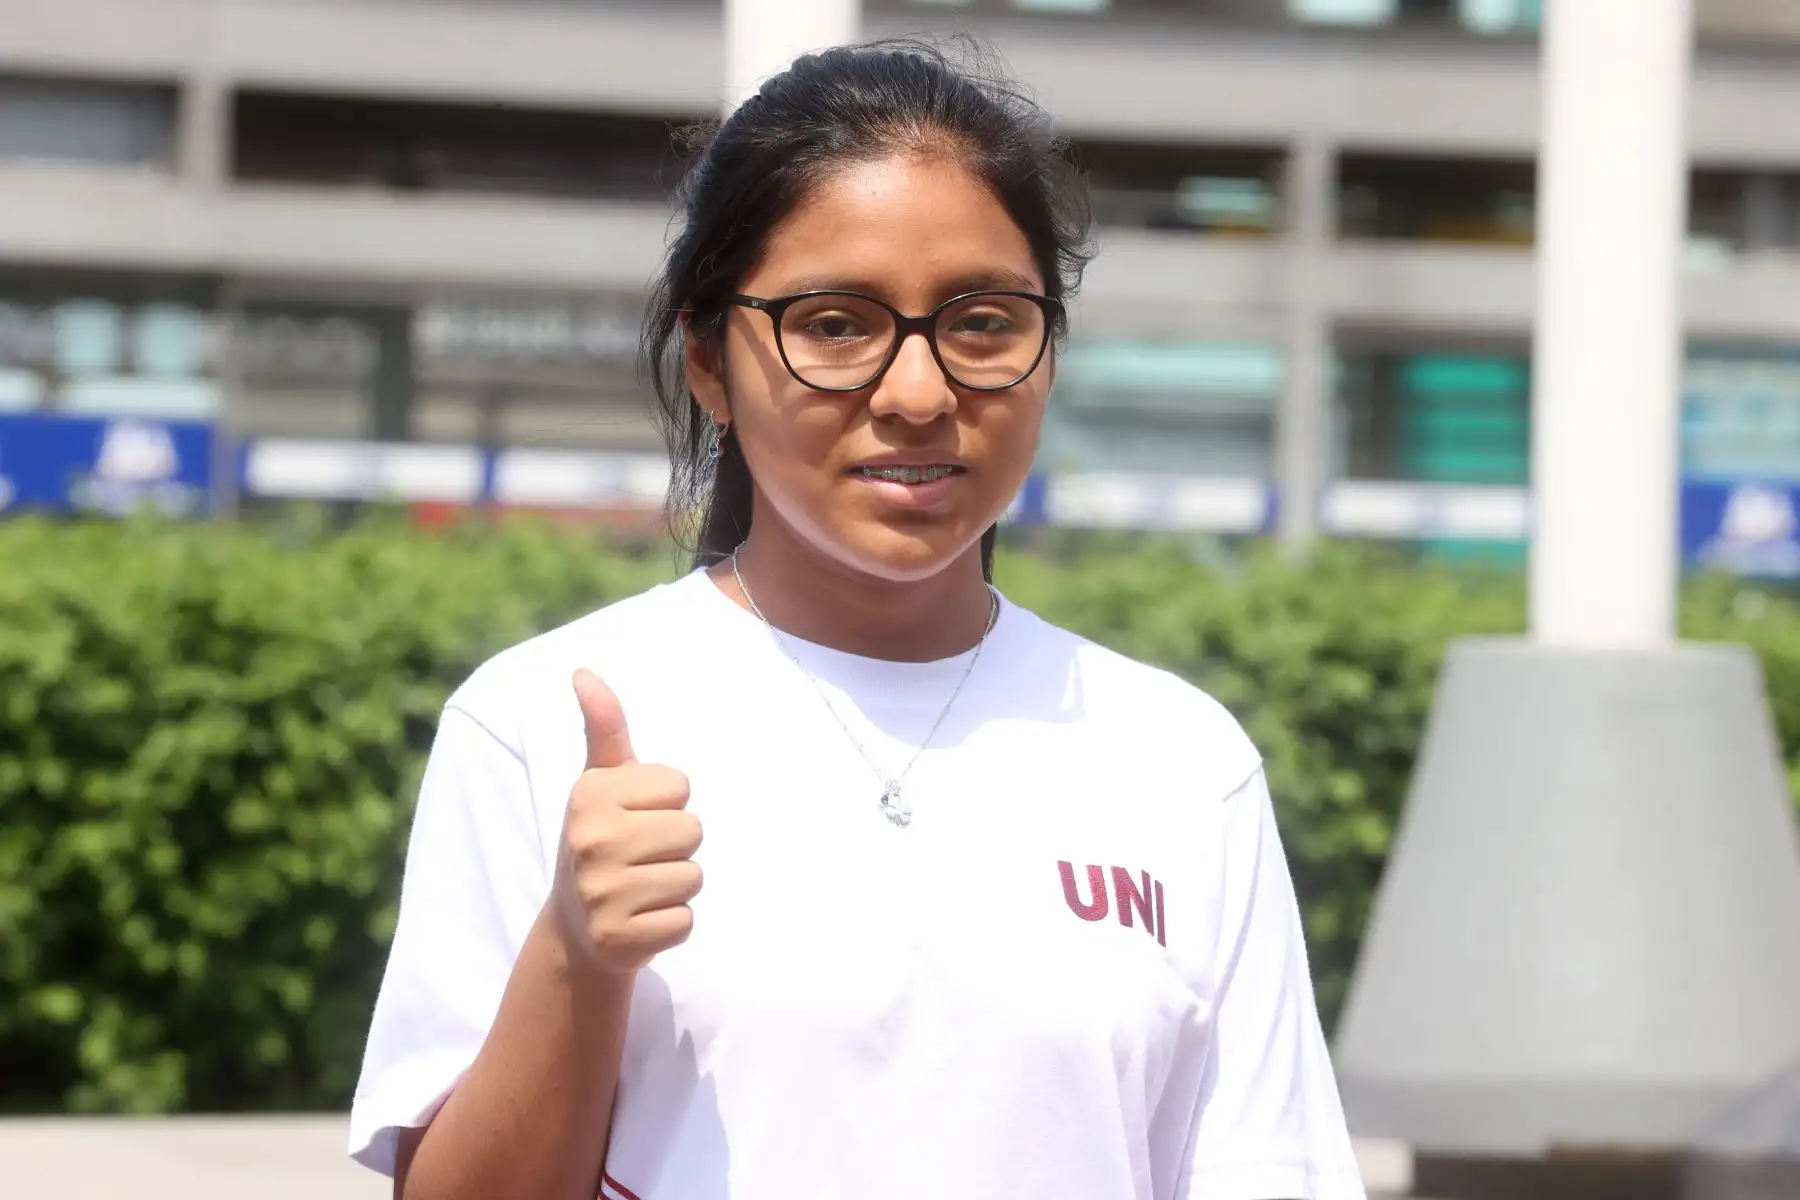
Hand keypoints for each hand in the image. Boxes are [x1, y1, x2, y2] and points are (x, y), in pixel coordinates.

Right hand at [550, 668, 702, 975]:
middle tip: (639, 857)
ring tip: (639, 888)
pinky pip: (686, 921)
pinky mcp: (620, 940)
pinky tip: (640, 920)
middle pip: (692, 830)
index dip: (666, 802)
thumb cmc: (601, 838)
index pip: (680, 785)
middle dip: (675, 844)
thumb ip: (604, 726)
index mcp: (589, 795)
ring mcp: (602, 895)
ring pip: (694, 876)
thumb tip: (583, 671)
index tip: (635, 817)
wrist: (575, 928)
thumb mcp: (600, 781)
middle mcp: (589, 842)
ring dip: (675, 885)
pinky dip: (671, 923)